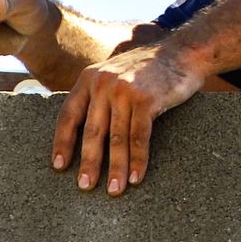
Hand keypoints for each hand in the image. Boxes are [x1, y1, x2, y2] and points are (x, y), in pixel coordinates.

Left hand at [51, 43, 204, 195]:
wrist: (182, 52)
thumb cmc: (148, 69)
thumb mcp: (115, 73)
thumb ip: (99, 94)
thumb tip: (87, 134)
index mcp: (90, 78)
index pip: (69, 115)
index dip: (62, 142)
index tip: (58, 166)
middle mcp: (103, 83)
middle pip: (92, 131)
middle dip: (88, 162)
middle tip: (85, 186)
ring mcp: (124, 91)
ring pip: (116, 138)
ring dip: (115, 168)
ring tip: (114, 189)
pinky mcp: (146, 99)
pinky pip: (139, 136)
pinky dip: (138, 160)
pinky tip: (137, 177)